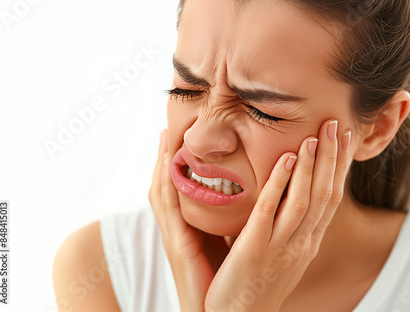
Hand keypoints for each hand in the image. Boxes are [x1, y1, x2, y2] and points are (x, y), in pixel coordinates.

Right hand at [149, 129, 229, 311]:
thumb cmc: (225, 279)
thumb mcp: (227, 243)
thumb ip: (231, 222)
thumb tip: (247, 202)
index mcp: (191, 228)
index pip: (181, 190)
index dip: (177, 166)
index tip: (181, 139)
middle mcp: (179, 229)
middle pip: (166, 186)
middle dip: (164, 158)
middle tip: (165, 130)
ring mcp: (174, 236)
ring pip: (163, 191)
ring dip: (161, 163)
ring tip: (164, 136)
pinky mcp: (178, 244)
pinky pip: (169, 207)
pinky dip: (166, 182)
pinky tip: (166, 162)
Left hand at [204, 120, 350, 311]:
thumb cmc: (258, 284)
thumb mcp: (282, 254)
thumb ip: (287, 226)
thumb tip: (287, 196)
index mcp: (308, 242)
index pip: (331, 198)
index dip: (339, 168)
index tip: (343, 139)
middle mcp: (302, 243)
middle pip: (325, 194)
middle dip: (332, 158)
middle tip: (337, 125)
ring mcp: (281, 247)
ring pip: (305, 200)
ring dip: (313, 165)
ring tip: (316, 134)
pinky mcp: (255, 249)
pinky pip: (271, 211)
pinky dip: (282, 184)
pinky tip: (287, 159)